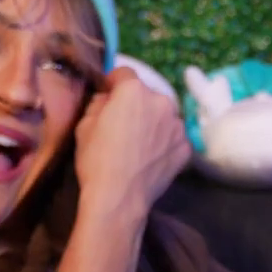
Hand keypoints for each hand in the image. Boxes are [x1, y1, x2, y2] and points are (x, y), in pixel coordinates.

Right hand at [76, 66, 190, 216]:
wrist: (119, 197)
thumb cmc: (96, 159)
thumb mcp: (84, 125)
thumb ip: (99, 102)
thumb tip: (109, 98)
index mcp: (134, 91)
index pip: (124, 73)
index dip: (113, 83)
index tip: (107, 95)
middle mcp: (162, 101)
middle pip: (147, 94)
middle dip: (136, 104)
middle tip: (123, 125)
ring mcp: (178, 124)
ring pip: (163, 114)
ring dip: (154, 121)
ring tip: (140, 143)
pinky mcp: (187, 147)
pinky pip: (174, 136)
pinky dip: (165, 141)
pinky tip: (152, 157)